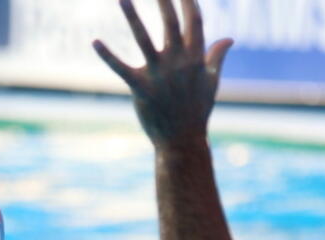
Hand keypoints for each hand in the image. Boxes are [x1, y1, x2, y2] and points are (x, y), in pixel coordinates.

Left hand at [93, 0, 231, 147]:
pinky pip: (121, 68)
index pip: (194, 22)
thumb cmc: (197, 111)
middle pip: (170, 23)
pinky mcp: (141, 87)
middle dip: (163, 0)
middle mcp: (178, 62)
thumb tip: (229, 39)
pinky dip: (107, 55)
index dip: (188, 2)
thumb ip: (217, 57)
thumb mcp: (211, 82)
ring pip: (143, 38)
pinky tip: (94, 41)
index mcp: (196, 59)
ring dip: (132, 16)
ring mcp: (159, 74)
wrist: (182, 141)